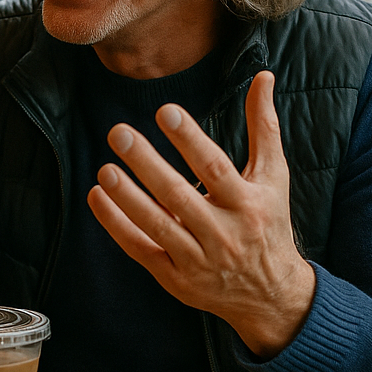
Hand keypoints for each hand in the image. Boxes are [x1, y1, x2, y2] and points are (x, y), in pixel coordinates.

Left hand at [85, 70, 315, 357]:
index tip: (165, 110)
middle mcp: (221, 233)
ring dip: (126, 197)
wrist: (270, 295)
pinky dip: (116, 225)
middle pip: (178, 195)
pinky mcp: (175, 277)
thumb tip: (263, 76)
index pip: (214, 167)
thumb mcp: (273, 177)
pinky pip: (140, 248)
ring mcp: (196, 258)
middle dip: (146, 163)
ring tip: (105, 168)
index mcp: (247, 204)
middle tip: (119, 133)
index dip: (189, 138)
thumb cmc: (267, 224)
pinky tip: (97, 197)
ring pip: (155, 225)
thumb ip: (264, 127)